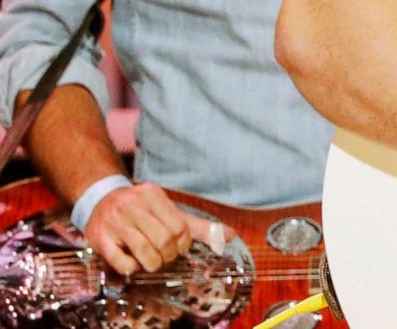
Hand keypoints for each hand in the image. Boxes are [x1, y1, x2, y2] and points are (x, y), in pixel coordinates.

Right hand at [85, 183, 231, 273]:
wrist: (99, 200)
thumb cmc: (141, 210)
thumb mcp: (167, 211)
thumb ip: (197, 226)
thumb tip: (230, 236)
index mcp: (153, 195)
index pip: (179, 226)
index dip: (183, 244)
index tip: (179, 248)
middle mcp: (133, 205)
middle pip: (163, 239)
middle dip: (169, 255)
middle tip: (166, 257)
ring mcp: (115, 222)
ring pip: (144, 250)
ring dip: (153, 263)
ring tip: (153, 262)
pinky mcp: (100, 239)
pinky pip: (121, 261)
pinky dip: (132, 268)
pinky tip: (133, 264)